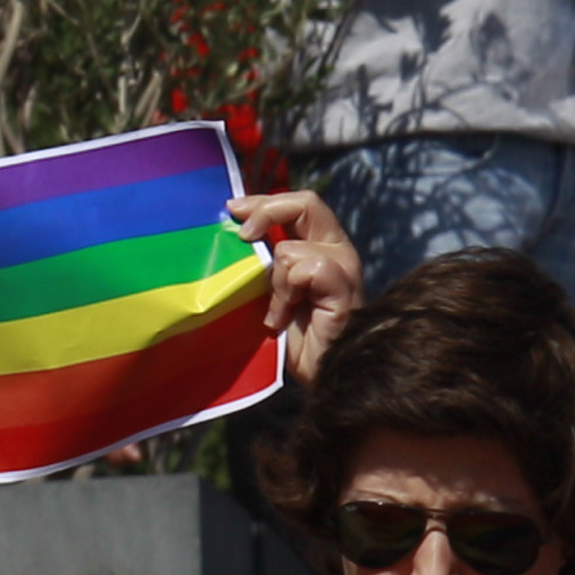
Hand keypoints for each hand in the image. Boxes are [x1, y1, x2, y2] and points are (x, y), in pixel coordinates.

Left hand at [229, 188, 362, 380]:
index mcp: (321, 243)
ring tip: (274, 309)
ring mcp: (344, 268)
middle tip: (243, 236)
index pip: (298, 202)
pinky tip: (282, 317)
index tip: (231, 210)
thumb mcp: (268, 286)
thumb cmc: (289, 334)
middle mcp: (337, 249)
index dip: (263, 201)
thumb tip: (230, 229)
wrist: (318, 373)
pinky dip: (286, 293)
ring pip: (294, 247)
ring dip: (273, 279)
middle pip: (306, 203)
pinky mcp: (343, 290)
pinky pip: (308, 269)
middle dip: (266, 213)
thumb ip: (261, 258)